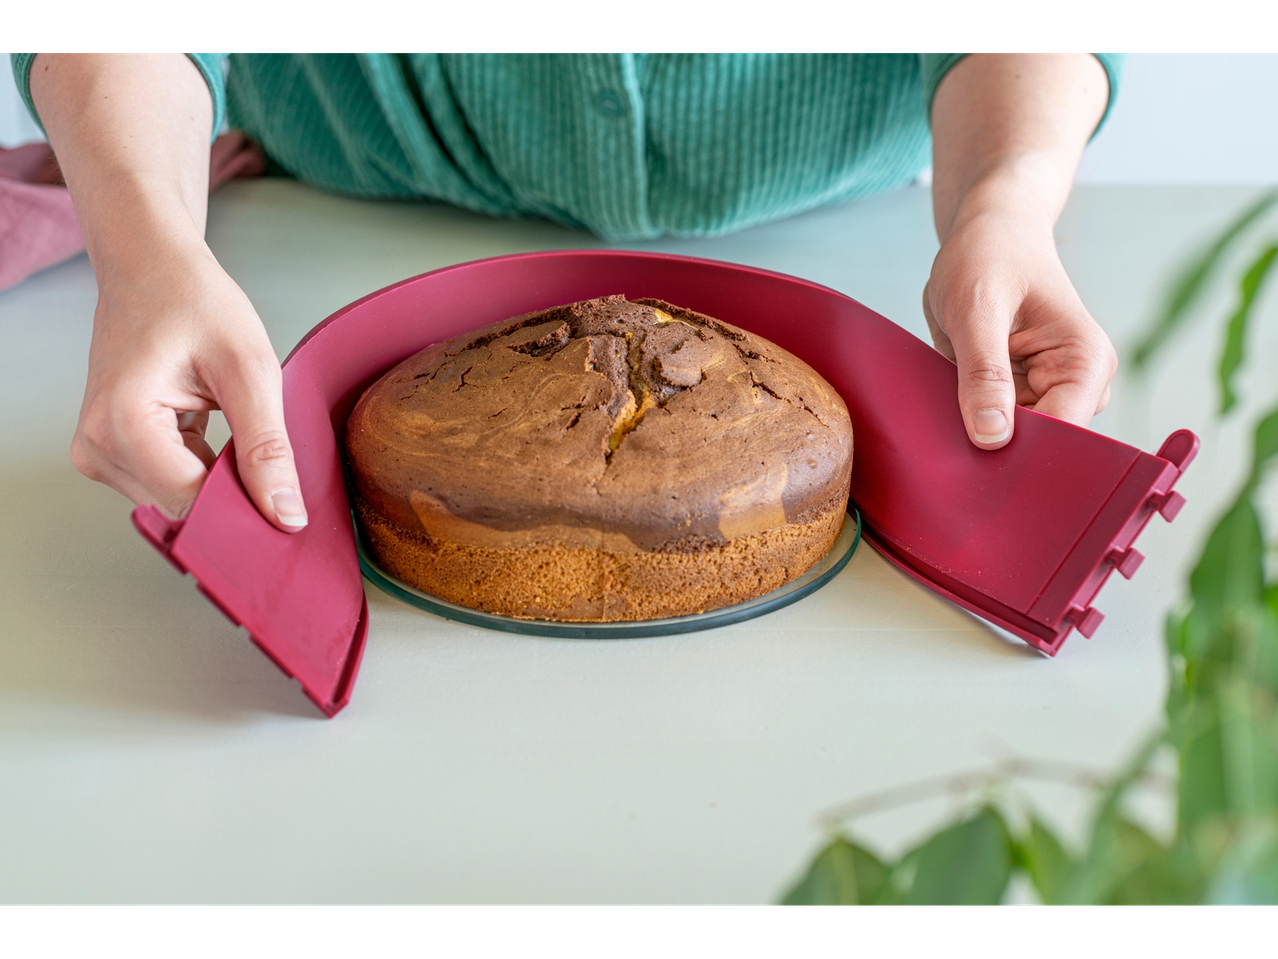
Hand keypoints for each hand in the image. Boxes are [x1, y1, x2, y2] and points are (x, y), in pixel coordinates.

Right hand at [72, 241, 307, 530]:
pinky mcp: (110, 450)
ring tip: (224, 416)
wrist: (151, 267)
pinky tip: (207, 420)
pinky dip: (201, 462)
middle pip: (182, 507)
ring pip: (178, 499)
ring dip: (216, 473)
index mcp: (121, 425)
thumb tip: (285, 515)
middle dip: (230, 488)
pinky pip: (169, 481)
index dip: (244, 503)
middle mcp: (97, 446)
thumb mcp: (249, 371)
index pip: (192, 505)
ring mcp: (98, 451)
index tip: (280, 489)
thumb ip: (267, 448)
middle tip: (255, 435)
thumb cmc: (193, 301)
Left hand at [922, 204, 1116, 447]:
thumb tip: (991, 436)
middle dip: (999, 446)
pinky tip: (948, 408)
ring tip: (948, 410)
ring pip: (1015, 440)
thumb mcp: (976, 309)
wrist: (987, 232)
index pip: (1064, 432)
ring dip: (979, 434)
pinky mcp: (1018, 392)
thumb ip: (984, 373)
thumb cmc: (988, 255)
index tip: (977, 459)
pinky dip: (968, 421)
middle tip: (950, 439)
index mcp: (1085, 361)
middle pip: (1042, 445)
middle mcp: (1077, 382)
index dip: (1021, 452)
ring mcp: (1048, 390)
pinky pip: (994, 424)